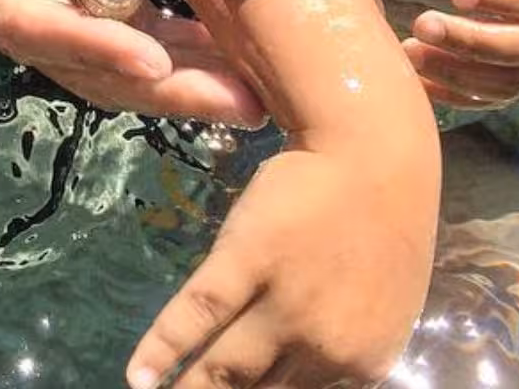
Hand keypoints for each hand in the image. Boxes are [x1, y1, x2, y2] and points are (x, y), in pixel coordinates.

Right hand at [0, 0, 263, 125]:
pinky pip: (139, 39)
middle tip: (241, 102)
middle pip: (88, 69)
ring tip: (259, 96)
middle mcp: (18, 7)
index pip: (29, 23)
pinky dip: (187, 53)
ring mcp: (57, 10)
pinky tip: (242, 57)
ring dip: (187, 86)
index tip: (149, 60)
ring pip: (120, 67)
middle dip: (162, 90)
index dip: (86, 44)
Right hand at [127, 149, 433, 388]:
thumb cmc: (382, 225)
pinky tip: (137, 376)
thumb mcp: (379, 309)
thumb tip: (295, 379)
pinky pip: (196, 314)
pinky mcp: (247, 259)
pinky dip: (161, 349)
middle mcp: (323, 345)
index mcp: (361, 363)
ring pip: (223, 367)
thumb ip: (342, 350)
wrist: (374, 152)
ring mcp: (284, 303)